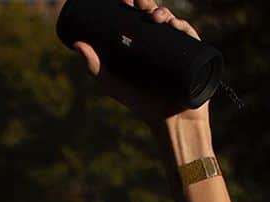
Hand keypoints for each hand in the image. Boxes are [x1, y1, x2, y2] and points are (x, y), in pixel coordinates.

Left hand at [71, 0, 207, 127]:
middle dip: (148, 4)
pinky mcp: (194, 57)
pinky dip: (184, 28)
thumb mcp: (113, 82)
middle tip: (138, 2)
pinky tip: (174, 26)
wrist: (167, 121)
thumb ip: (94, 65)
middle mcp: (164, 41)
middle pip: (156, 16)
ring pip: (173, 23)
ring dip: (164, 13)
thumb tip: (76, 44)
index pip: (141, 16)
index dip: (135, 3)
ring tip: (154, 17)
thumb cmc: (142, 102)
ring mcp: (180, 47)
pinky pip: (190, 37)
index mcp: (147, 42)